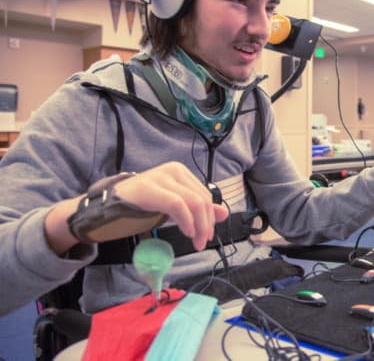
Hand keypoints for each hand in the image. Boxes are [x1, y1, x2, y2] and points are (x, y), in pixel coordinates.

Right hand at [113, 162, 228, 250]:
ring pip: (193, 202)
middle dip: (207, 224)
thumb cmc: (142, 206)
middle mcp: (173, 170)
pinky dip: (186, 220)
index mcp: (181, 172)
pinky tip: (187, 232)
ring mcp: (161, 177)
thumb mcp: (175, 208)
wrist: (108, 206)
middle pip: (202, 199)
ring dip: (199, 226)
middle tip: (202, 243)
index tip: (207, 236)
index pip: (205, 195)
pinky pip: (177, 204)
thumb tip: (224, 213)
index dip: (210, 217)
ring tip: (196, 241)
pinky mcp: (149, 188)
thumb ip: (198, 209)